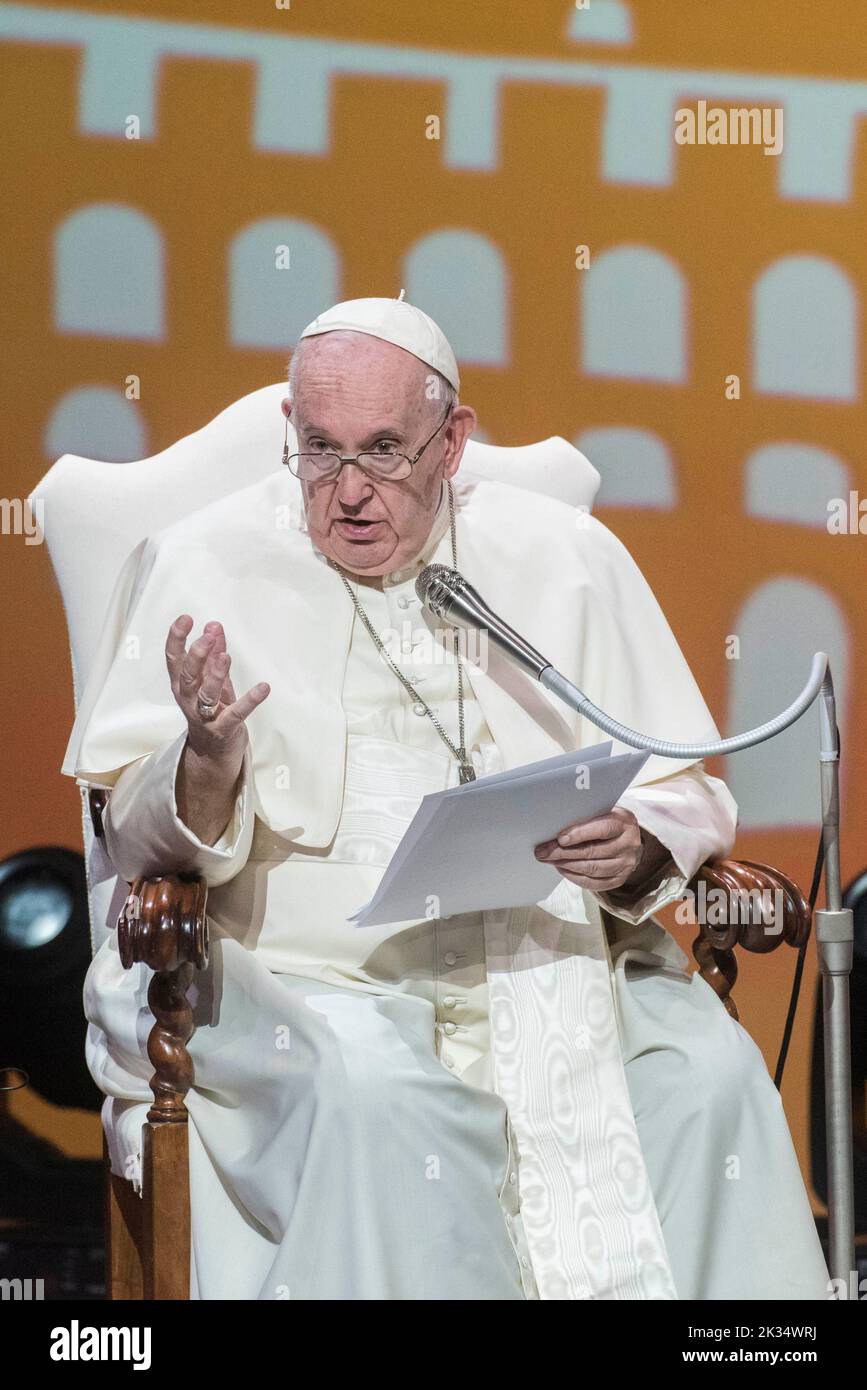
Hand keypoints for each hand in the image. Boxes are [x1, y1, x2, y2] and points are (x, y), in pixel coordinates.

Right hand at [165, 615, 269, 767]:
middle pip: (187, 675)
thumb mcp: (211, 680)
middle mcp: (189, 700)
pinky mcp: (224, 729)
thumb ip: (213, 653)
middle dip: (196, 655)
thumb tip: (214, 625)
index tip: (185, 618)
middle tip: (208, 636)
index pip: (174, 659)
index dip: (176, 638)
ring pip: (206, 695)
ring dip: (215, 675)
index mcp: (182, 684)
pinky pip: (236, 714)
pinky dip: (250, 700)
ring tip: (226, 657)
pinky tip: (264, 687)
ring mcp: (205, 716)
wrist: (213, 753)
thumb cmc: (212, 710)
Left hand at [533, 807, 647, 892]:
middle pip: (593, 851)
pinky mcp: (620, 879)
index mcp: (624, 822)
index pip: (602, 829)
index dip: (580, 834)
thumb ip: (585, 817)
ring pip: (593, 869)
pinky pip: (594, 883)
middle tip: (543, 852)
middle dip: (564, 853)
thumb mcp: (603, 812)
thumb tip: (555, 826)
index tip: (560, 839)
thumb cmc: (609, 822)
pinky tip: (562, 869)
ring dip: (567, 865)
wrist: (630, 840)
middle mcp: (628, 844)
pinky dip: (575, 877)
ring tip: (550, 860)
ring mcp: (625, 864)